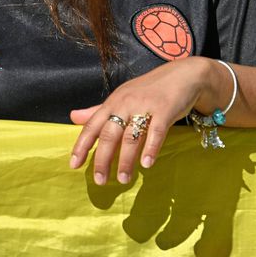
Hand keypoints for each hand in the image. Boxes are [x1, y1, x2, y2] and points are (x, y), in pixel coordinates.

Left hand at [68, 58, 215, 184]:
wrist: (182, 75)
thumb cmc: (148, 90)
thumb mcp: (121, 97)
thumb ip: (98, 111)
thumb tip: (73, 117)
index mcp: (113, 102)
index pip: (92, 126)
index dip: (82, 145)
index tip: (74, 165)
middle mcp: (125, 104)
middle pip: (109, 134)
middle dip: (102, 158)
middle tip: (100, 180)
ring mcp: (145, 107)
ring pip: (131, 136)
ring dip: (126, 160)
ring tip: (123, 179)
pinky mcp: (165, 110)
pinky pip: (156, 132)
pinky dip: (150, 148)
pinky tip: (147, 164)